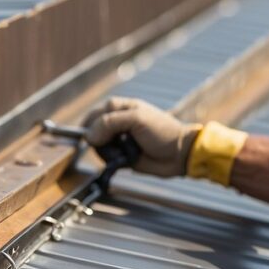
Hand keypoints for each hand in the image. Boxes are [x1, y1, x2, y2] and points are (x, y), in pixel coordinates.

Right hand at [84, 97, 200, 176]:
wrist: (179, 154)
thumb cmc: (162, 131)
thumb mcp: (136, 119)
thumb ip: (110, 123)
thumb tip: (88, 136)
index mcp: (121, 108)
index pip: (96, 114)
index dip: (92, 124)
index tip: (93, 136)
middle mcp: (119, 123)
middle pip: (95, 132)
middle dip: (101, 140)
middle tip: (116, 143)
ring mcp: (121, 140)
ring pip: (100, 147)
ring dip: (110, 151)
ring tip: (126, 151)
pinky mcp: (123, 156)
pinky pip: (109, 159)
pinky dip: (114, 160)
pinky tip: (126, 159)